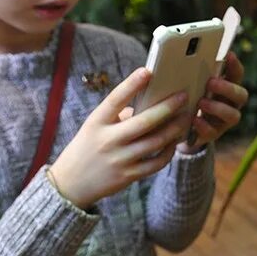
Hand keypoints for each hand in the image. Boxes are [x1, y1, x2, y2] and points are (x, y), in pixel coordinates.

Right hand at [49, 68, 190, 208]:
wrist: (70, 184)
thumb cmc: (87, 147)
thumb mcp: (95, 127)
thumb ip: (118, 115)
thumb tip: (149, 104)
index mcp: (97, 122)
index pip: (115, 99)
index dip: (131, 85)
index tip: (148, 71)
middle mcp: (108, 140)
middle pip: (144, 122)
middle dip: (167, 108)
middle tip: (184, 96)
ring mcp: (119, 159)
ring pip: (155, 142)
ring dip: (174, 129)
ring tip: (186, 117)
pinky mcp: (128, 176)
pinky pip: (155, 163)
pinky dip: (168, 151)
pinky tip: (174, 142)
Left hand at [177, 52, 247, 153]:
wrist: (180, 126)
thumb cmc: (188, 98)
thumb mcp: (191, 84)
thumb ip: (192, 75)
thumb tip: (175, 58)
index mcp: (227, 87)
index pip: (237, 74)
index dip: (235, 65)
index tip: (229, 55)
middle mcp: (230, 104)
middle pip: (241, 95)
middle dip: (227, 88)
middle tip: (211, 82)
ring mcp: (224, 121)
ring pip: (233, 115)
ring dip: (218, 108)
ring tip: (201, 102)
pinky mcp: (213, 134)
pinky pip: (213, 132)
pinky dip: (204, 125)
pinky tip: (194, 119)